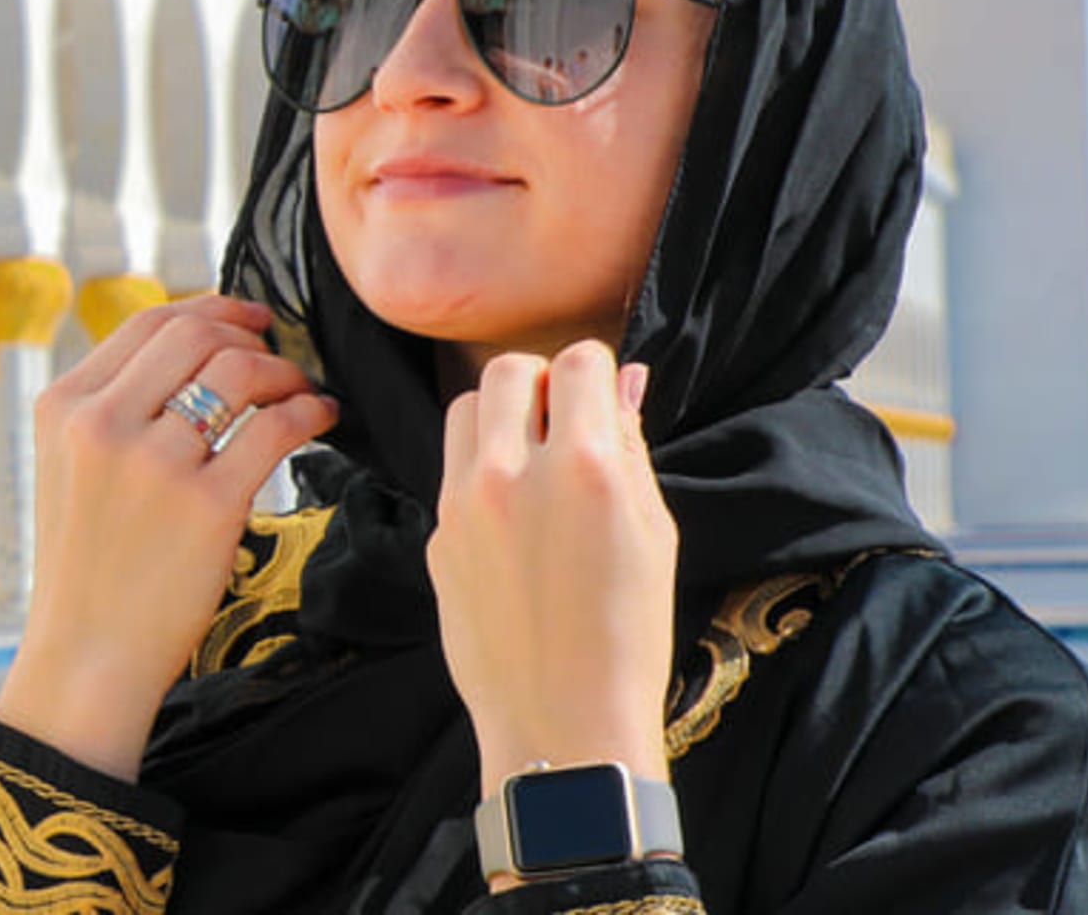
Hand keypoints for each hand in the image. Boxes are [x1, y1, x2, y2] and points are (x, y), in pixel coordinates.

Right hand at [0, 296, 337, 780]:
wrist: (87, 654)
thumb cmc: (90, 564)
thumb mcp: (70, 468)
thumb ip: (113, 407)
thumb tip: (196, 347)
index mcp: (63, 407)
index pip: (148, 323)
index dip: (211, 311)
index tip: (247, 322)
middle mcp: (101, 424)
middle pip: (196, 335)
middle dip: (251, 337)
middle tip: (280, 360)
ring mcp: (154, 463)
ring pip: (239, 372)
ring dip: (284, 373)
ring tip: (302, 393)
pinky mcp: (205, 505)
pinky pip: (275, 428)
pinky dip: (309, 411)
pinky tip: (319, 419)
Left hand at [427, 342, 678, 827]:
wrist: (562, 724)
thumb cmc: (626, 637)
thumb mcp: (653, 534)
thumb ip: (630, 446)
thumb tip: (623, 379)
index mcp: (583, 468)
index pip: (577, 362)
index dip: (596, 373)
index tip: (602, 397)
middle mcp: (511, 474)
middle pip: (507, 371)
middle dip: (540, 383)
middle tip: (564, 423)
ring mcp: (462, 507)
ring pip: (464, 410)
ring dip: (498, 417)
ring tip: (533, 462)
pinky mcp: (435, 539)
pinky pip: (451, 471)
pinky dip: (479, 472)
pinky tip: (513, 518)